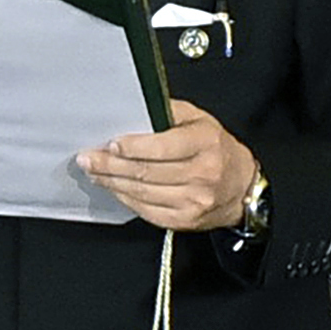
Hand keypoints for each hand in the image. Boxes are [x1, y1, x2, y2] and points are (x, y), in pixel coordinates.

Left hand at [77, 98, 255, 231]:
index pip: (162, 147)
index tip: (109, 144)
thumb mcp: (198, 119)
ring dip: (112, 182)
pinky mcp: (185, 220)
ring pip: (142, 193)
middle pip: (146, 172)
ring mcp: (194, 200)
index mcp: (205, 143)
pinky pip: (146, 211)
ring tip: (94, 172)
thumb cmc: (216, 148)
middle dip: (110, 165)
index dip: (131, 147)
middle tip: (88, 159)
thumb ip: (167, 112)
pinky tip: (113, 188)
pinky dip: (125, 198)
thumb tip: (131, 110)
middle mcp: (203, 173)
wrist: (242, 186)